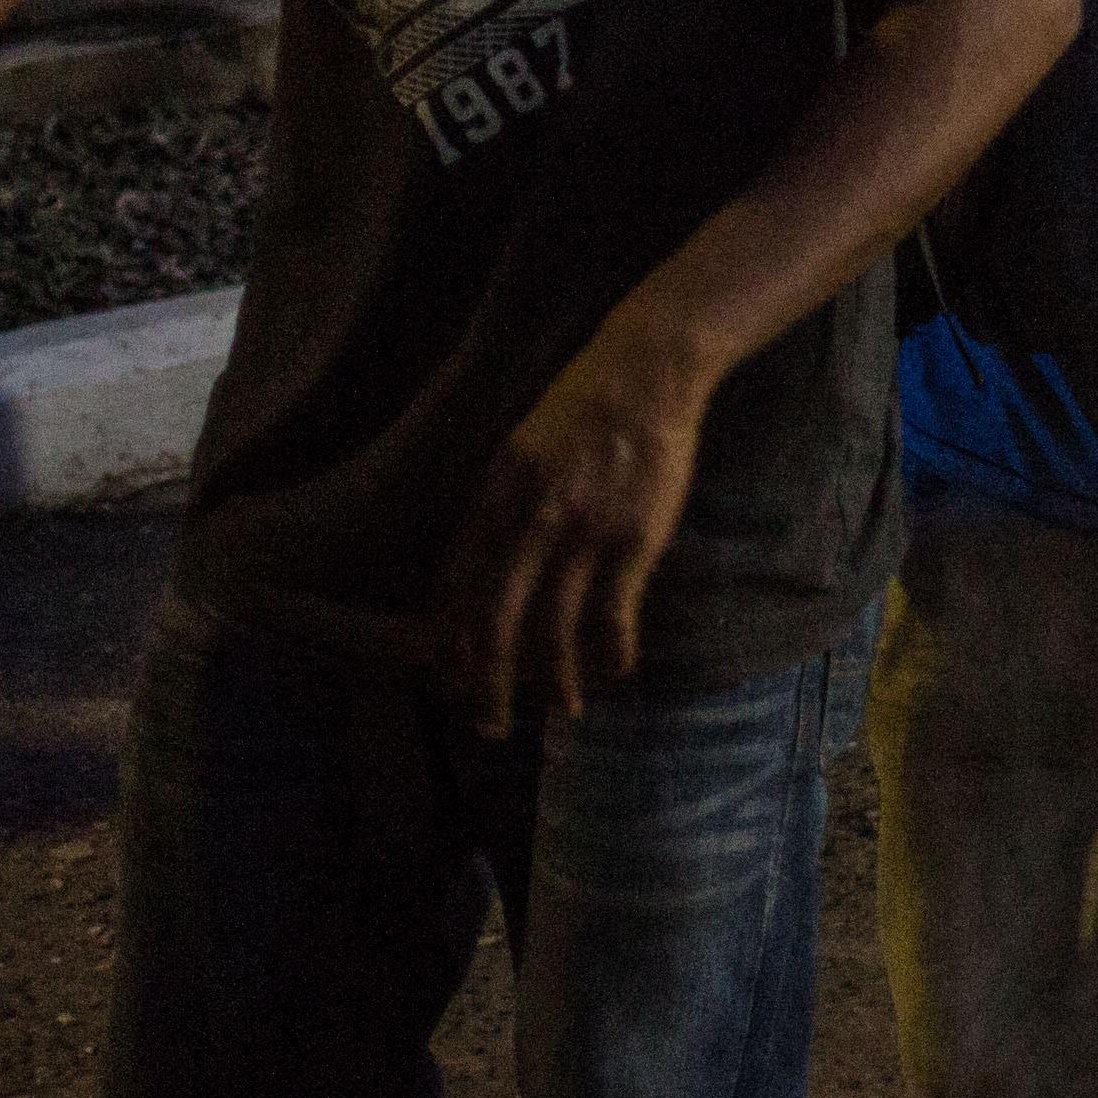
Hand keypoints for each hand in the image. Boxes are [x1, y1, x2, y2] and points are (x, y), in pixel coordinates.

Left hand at [431, 319, 713, 734]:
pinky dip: (614, 653)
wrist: (646, 372)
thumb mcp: (518, 450)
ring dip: (555, 679)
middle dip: (488, 683)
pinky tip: (617, 672)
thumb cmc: (580, 409)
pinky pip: (616, 614)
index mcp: (495, 496)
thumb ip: (498, 510)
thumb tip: (476, 574)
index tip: (450, 681)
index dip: (452, 642)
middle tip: (489, 725)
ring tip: (562, 708)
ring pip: (557, 629)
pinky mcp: (636, 538)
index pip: (460, 587)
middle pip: (498, 622)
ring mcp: (586, 531)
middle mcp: (532, 519)